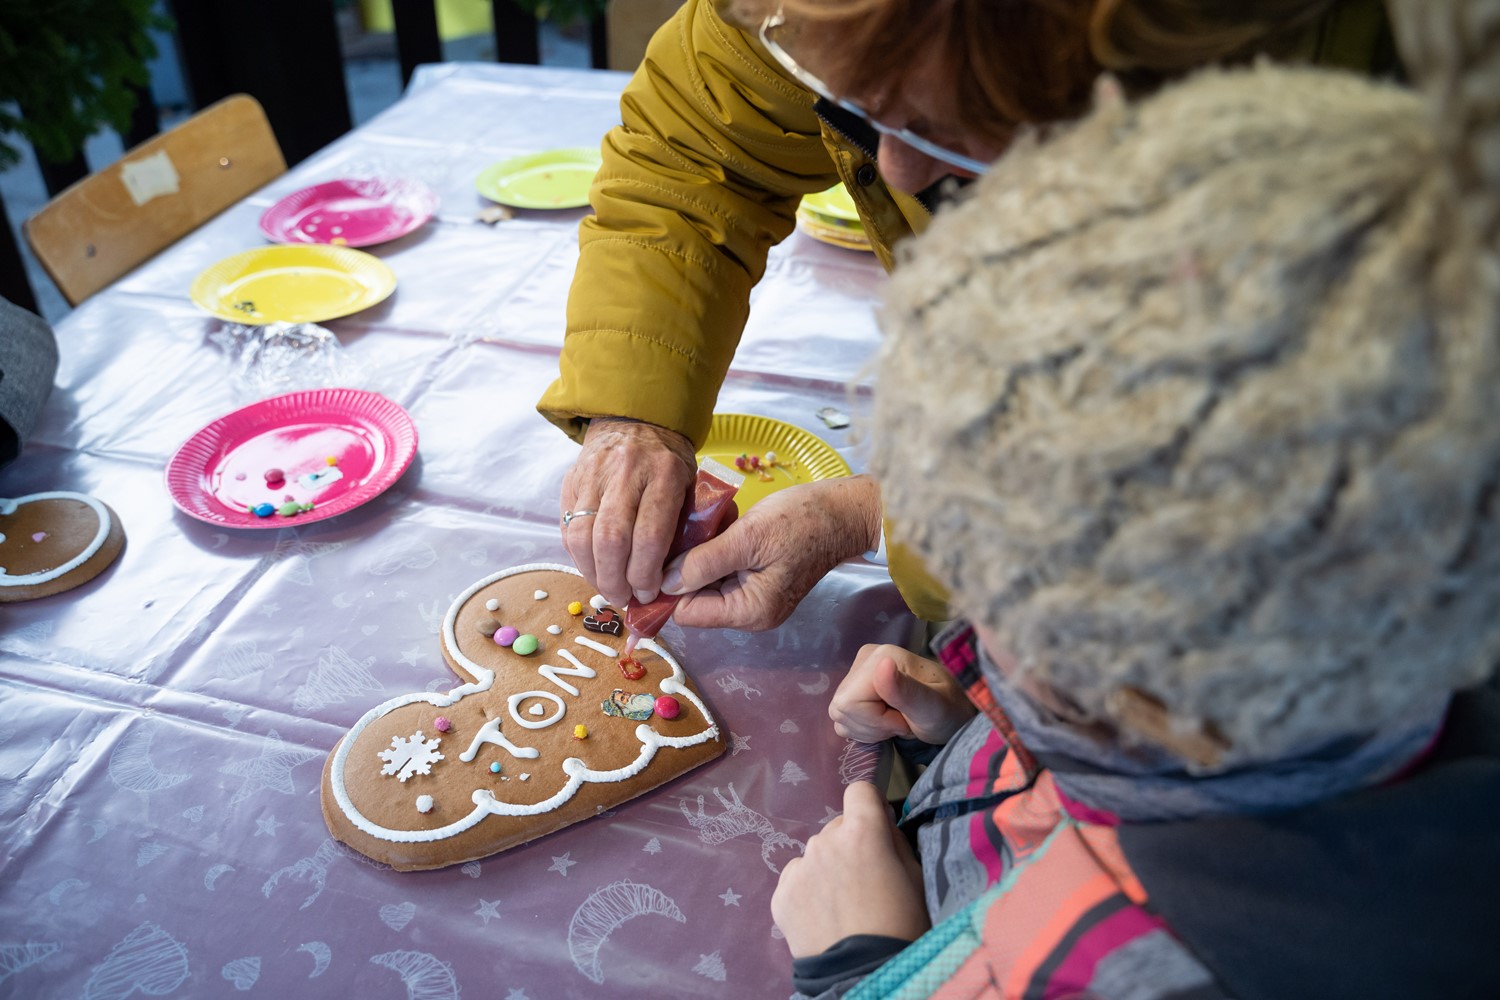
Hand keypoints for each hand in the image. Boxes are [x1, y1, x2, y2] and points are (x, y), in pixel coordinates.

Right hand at [561, 418, 696, 606]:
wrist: (635, 420)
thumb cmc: (669, 463)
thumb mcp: (690, 486)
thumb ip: (682, 527)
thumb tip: (673, 580)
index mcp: (664, 474)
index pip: (649, 536)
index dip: (646, 574)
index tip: (649, 593)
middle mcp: (624, 473)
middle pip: (611, 540)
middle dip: (616, 580)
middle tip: (624, 598)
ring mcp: (593, 475)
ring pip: (582, 537)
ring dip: (593, 573)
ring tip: (608, 589)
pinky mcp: (571, 481)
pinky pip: (568, 528)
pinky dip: (579, 556)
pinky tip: (593, 568)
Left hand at [660, 476, 881, 630]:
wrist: (844, 511)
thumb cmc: (800, 521)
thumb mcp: (747, 538)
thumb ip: (702, 563)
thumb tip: (662, 583)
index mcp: (749, 611)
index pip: (687, 612)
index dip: (666, 587)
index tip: (655, 553)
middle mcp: (751, 614)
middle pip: (694, 600)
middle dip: (683, 569)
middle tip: (680, 531)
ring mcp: (756, 598)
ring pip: (706, 584)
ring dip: (698, 557)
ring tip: (701, 525)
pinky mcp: (760, 581)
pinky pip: (724, 574)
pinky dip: (715, 553)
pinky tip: (717, 528)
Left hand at [772, 781, 928, 957]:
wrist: (863, 976)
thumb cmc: (902, 927)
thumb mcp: (915, 879)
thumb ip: (896, 842)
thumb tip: (882, 824)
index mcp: (862, 833)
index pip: (859, 791)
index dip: (868, 806)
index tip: (875, 826)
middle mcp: (825, 841)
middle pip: (838, 827)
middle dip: (850, 844)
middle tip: (863, 880)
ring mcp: (799, 868)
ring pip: (816, 854)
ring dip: (827, 868)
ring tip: (841, 904)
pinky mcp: (781, 895)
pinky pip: (796, 879)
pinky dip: (807, 891)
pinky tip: (821, 916)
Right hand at [830, 644, 976, 744]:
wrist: (951, 715)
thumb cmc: (948, 712)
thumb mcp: (934, 707)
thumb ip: (908, 691)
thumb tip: (882, 665)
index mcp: (882, 656)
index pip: (851, 702)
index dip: (877, 722)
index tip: (905, 720)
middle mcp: (865, 658)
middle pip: (842, 708)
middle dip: (873, 727)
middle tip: (903, 723)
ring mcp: (857, 672)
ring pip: (839, 714)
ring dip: (869, 730)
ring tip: (897, 721)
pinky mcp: (854, 686)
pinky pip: (841, 718)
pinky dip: (863, 729)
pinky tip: (885, 723)